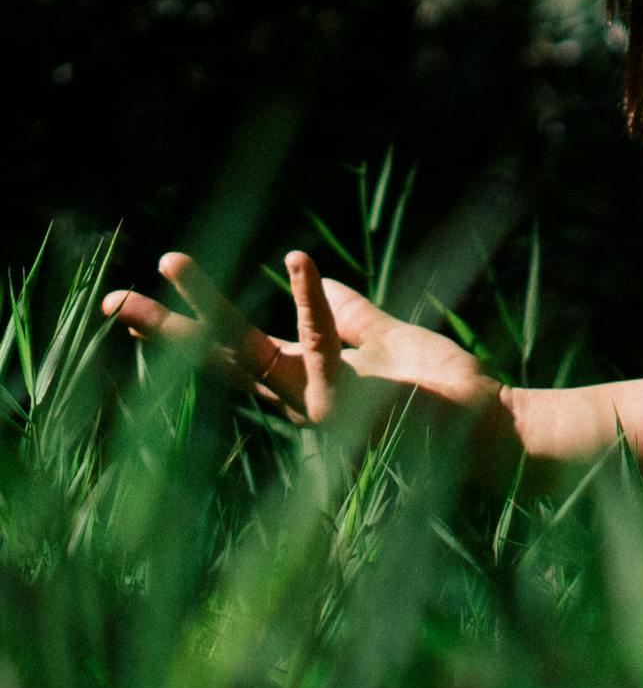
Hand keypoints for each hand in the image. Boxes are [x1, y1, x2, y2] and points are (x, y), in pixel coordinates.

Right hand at [101, 245, 513, 450]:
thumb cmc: (441, 389)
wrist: (486, 427)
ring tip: (170, 260)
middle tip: (112, 299)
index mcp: (305, 376)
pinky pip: (322, 340)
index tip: (148, 297)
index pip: (236, 347)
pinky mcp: (348, 396)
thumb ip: (352, 314)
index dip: (193, 326)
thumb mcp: (389, 338)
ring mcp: (316, 400)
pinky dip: (311, 298)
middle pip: (218, 355)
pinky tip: (297, 260)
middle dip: (165, 328)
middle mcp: (298, 392)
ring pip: (246, 349)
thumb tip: (314, 276)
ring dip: (206, 304)